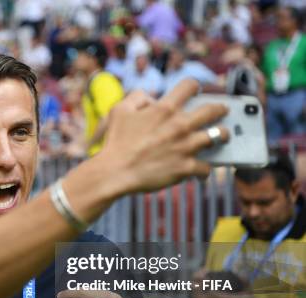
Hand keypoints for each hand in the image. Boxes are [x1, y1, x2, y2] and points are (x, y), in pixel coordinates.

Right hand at [99, 80, 228, 193]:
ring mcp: (185, 146)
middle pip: (213, 110)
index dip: (193, 86)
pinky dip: (205, 169)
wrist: (115, 171)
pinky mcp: (185, 167)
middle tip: (221, 111)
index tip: (194, 92)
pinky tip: (202, 170)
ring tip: (222, 137)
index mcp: (164, 109)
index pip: (190, 85)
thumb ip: (137, 97)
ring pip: (220, 136)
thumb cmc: (115, 141)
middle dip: (220, 109)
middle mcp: (179, 125)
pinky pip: (206, 167)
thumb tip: (151, 97)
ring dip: (223, 136)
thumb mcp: (119, 110)